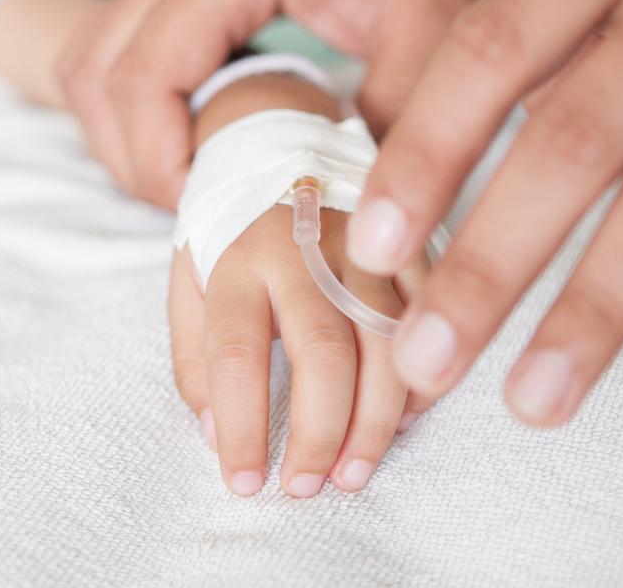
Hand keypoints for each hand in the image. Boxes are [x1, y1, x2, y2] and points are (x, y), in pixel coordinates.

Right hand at [55, 0, 502, 207]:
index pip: (142, 81)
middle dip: (133, 161)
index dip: (157, 164)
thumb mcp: (436, 29)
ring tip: (194, 182)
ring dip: (122, 134)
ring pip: (90, 62)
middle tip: (202, 210)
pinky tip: (196, 138)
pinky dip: (134, 105)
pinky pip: (118, 48)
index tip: (213, 211)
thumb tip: (368, 218)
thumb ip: (400, 123)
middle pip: (94, 77)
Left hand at [168, 72, 428, 496]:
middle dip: (321, 433)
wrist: (283, 134)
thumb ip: (195, 359)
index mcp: (239, 255)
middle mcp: (305, 247)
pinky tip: (403, 421)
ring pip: (389, 342)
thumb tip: (217, 438)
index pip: (235, 352)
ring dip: (377, 420)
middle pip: (323, 352)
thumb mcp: (188, 280)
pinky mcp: (414, 240)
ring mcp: (368, 243)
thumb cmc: (232, 228)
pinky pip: (434, 318)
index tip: (244, 485)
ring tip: (357, 472)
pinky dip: (424, 378)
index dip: (241, 427)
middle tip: (310, 487)